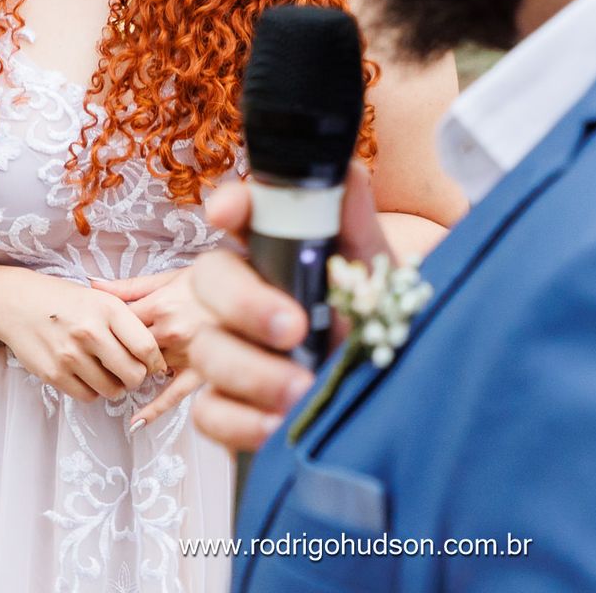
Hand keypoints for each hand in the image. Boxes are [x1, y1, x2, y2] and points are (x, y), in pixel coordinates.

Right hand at [0, 272, 165, 402]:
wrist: (18, 303)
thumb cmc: (66, 301)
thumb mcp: (101, 298)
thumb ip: (127, 322)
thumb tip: (154, 355)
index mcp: (108, 309)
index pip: (146, 347)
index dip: (155, 362)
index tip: (154, 365)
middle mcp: (90, 332)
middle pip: (133, 374)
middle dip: (137, 378)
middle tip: (131, 373)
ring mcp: (70, 355)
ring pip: (111, 390)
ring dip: (115, 387)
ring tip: (109, 374)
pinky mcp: (53, 373)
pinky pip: (87, 396)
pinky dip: (93, 391)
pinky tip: (89, 377)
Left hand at [92, 264, 214, 428]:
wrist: (256, 293)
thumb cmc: (216, 282)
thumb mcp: (173, 275)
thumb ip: (132, 285)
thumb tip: (94, 285)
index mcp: (161, 303)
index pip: (118, 322)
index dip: (105, 328)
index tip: (98, 332)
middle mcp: (171, 331)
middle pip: (128, 349)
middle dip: (116, 352)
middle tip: (107, 355)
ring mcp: (186, 354)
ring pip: (146, 371)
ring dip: (131, 375)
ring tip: (116, 379)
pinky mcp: (201, 372)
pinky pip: (174, 395)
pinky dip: (154, 410)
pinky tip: (136, 422)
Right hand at [185, 166, 392, 450]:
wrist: (387, 393)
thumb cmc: (373, 322)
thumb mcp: (374, 273)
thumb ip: (355, 222)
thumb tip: (344, 172)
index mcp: (275, 251)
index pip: (241, 214)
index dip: (231, 206)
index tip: (227, 212)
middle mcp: (243, 294)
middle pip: (211, 279)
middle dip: (245, 302)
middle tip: (294, 328)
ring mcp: (229, 349)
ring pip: (208, 349)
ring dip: (253, 371)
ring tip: (302, 389)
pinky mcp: (227, 405)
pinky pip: (210, 413)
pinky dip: (241, 421)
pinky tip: (277, 424)